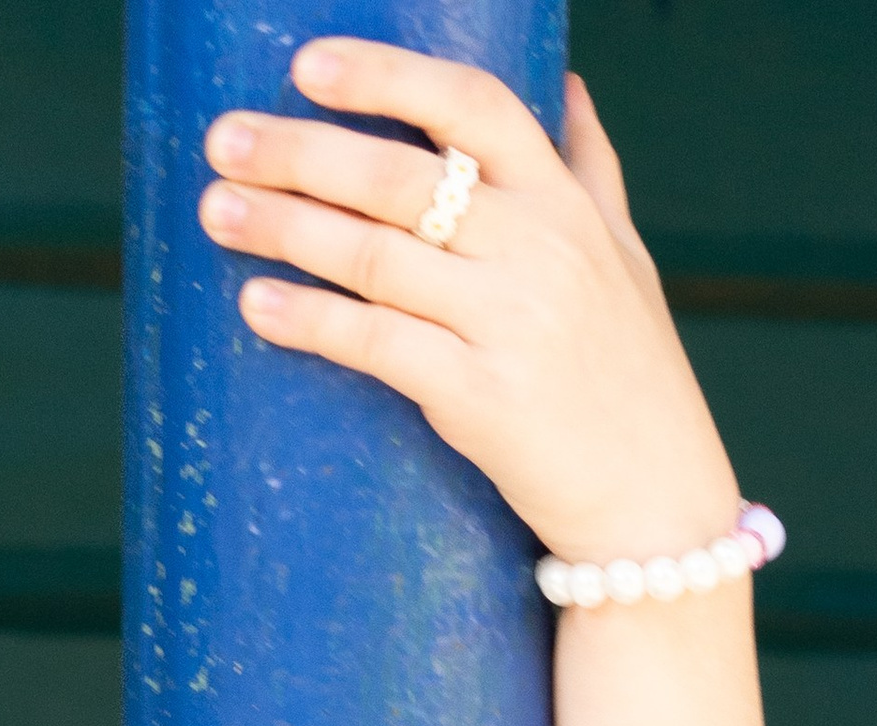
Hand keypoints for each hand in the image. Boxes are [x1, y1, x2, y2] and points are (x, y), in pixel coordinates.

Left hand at [201, 43, 785, 725]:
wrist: (659, 508)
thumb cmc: (634, 378)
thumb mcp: (626, 257)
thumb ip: (591, 169)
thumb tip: (570, 87)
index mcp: (565, 204)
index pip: (472, 106)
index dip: (387, 78)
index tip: (309, 65)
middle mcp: (538, 249)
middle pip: (400, 177)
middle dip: (300, 151)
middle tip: (223, 139)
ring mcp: (510, 324)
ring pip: (375, 256)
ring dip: (284, 229)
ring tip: (217, 211)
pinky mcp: (480, 399)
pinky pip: (376, 345)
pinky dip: (311, 321)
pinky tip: (258, 305)